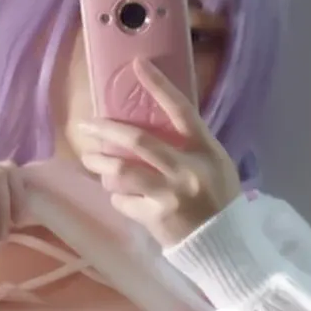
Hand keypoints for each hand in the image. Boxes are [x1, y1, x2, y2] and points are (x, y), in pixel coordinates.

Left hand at [79, 60, 240, 248]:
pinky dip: (117, 196)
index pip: (181, 110)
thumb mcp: (215, 164)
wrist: (223, 246)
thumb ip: (188, 145)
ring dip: (100, 164)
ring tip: (90, 160)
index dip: (159, 86)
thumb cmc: (219, 200)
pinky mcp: (154, 219)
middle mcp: (187, 170)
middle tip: (87, 126)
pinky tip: (121, 196)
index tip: (138, 65)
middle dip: (106, 130)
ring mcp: (169, 196)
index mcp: (206, 150)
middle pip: (138, 141)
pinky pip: (123, 201)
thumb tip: (153, 123)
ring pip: (121, 172)